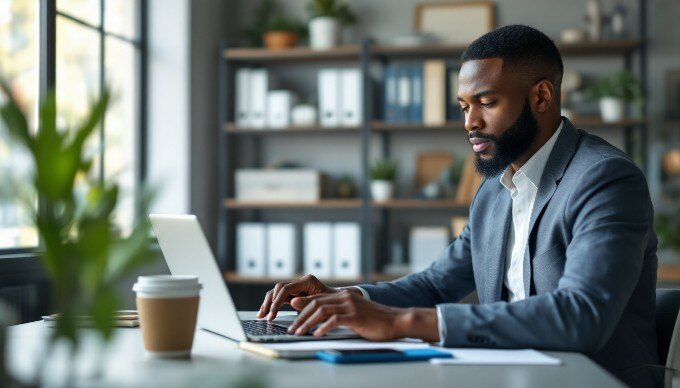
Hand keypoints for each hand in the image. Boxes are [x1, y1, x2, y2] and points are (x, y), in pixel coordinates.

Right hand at [257, 274, 339, 319]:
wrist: (340, 302)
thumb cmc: (334, 303)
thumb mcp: (323, 304)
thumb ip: (308, 302)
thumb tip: (292, 302)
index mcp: (307, 281)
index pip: (286, 288)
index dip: (276, 301)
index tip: (272, 314)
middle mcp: (300, 282)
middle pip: (279, 288)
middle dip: (270, 302)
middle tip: (264, 315)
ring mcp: (297, 288)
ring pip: (277, 292)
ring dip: (268, 303)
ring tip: (261, 315)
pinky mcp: (295, 295)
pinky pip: (280, 298)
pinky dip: (273, 305)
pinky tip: (267, 313)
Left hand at [286, 290, 439, 341]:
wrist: (396, 321)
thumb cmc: (376, 321)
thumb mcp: (355, 314)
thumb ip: (339, 313)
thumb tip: (322, 321)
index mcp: (344, 296)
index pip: (317, 299)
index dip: (303, 306)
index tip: (292, 316)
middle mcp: (345, 297)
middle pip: (316, 304)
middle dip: (301, 317)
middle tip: (292, 328)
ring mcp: (350, 305)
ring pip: (321, 311)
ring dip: (307, 323)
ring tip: (299, 332)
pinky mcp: (355, 316)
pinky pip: (334, 320)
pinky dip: (323, 327)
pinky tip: (317, 334)